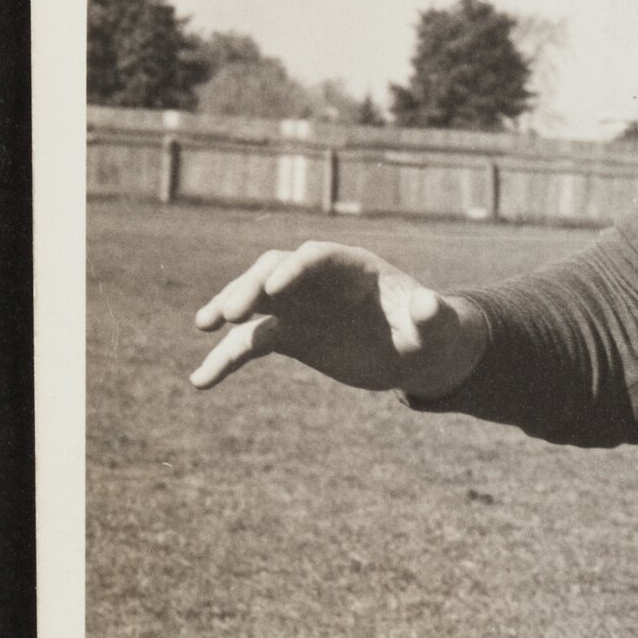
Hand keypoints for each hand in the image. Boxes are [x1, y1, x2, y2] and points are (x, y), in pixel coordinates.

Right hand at [190, 240, 488, 397]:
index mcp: (352, 267)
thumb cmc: (430, 332)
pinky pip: (249, 343)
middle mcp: (316, 280)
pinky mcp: (289, 336)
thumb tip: (428, 304)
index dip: (294, 269)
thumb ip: (430, 314)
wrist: (416, 353)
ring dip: (226, 311)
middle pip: (273, 271)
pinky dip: (225, 359)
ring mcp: (298, 306)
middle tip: (231, 314)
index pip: (314, 257)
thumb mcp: (435, 327)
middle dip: (251, 288)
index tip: (274, 290)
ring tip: (205, 326)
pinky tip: (202, 380)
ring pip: (253, 304)